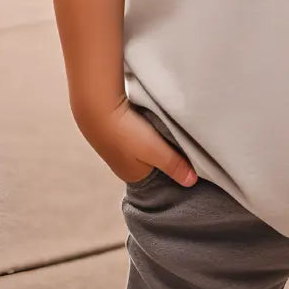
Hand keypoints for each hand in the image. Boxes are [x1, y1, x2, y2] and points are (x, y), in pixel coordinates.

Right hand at [76, 98, 198, 186]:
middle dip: (165, 153)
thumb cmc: (126, 133)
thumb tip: (191, 182)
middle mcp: (124, 165)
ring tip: (165, 129)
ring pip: (145, 146)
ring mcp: (118, 148)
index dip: (174, 169)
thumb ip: (175, 165)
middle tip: (180, 141)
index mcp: (134, 176)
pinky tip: (150, 121)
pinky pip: (137, 134)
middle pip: (153, 162)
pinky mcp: (116, 131)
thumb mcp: (156, 151)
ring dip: (155, 139)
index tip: (188, 158)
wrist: (96, 106)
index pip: (160, 178)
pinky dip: (146, 129)